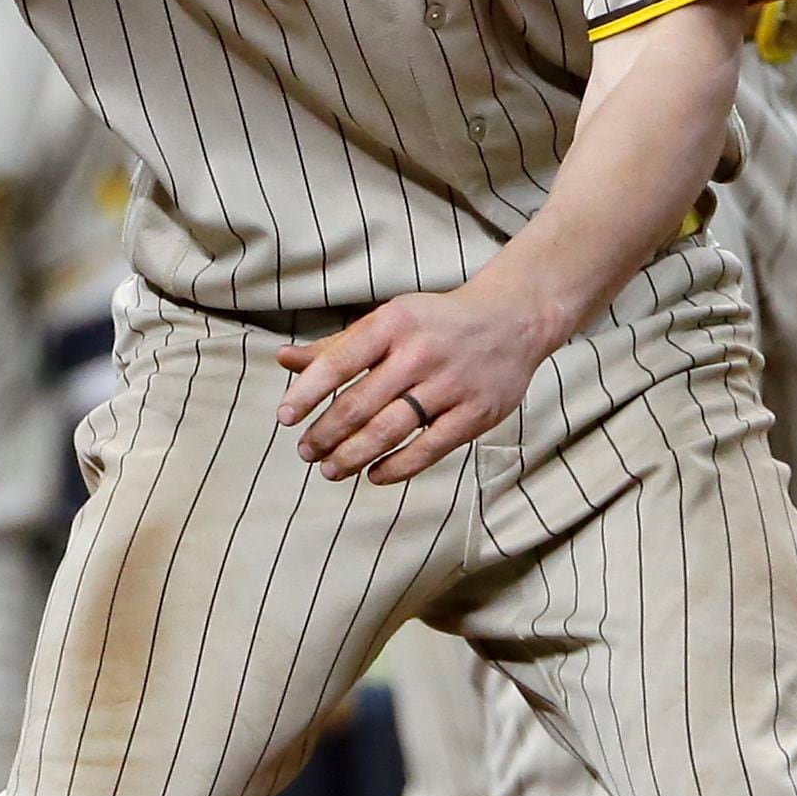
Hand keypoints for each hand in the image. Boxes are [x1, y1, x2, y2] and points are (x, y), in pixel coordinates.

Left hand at [273, 277, 556, 483]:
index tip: (285, 418)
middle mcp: (420, 352)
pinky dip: (396, 467)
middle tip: (306, 452)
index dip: (307, 393)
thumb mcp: (387, 322)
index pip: (339, 361)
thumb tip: (284, 359)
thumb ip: (337, 346)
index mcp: (393, 323)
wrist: (512, 321)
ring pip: (390, 430)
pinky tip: (373, 474)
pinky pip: (428, 449)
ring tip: (329, 469)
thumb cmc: (435, 323)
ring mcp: (450, 384)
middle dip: (326, 433)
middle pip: (361, 403)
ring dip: (353, 455)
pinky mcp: (475, 413)